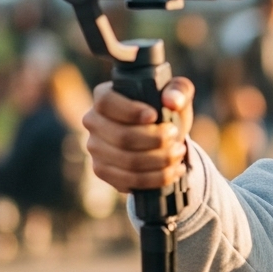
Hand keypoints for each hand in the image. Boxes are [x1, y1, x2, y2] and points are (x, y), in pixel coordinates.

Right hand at [82, 77, 193, 192]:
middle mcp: (93, 121)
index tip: (154, 116)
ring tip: (178, 154)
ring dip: (159, 161)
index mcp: (104, 96)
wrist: (161, 138)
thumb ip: (179, 91)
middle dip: (154, 140)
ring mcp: (95, 148)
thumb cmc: (165, 110)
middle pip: (121, 137)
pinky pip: (129, 181)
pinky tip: (173, 170)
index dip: (130, 111)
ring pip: (128, 162)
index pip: (107, 103)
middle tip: (175, 138)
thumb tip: (172, 101)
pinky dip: (156, 177)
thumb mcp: (177, 94)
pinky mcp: (102, 171)